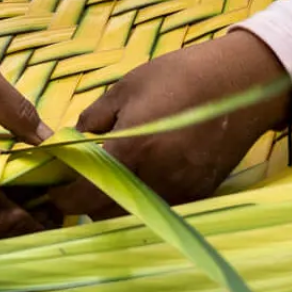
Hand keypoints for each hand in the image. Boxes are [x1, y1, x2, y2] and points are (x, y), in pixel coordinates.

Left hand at [47, 30, 291, 218]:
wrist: (241, 83)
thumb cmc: (179, 77)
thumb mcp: (126, 87)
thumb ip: (94, 118)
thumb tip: (73, 140)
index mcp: (132, 150)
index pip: (85, 192)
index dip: (62, 196)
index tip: (50, 191)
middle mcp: (155, 180)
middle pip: (106, 211)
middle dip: (84, 203)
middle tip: (73, 186)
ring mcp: (180, 191)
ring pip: (133, 214)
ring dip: (112, 205)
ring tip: (104, 182)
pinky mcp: (200, 194)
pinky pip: (160, 207)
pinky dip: (142, 200)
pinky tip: (138, 180)